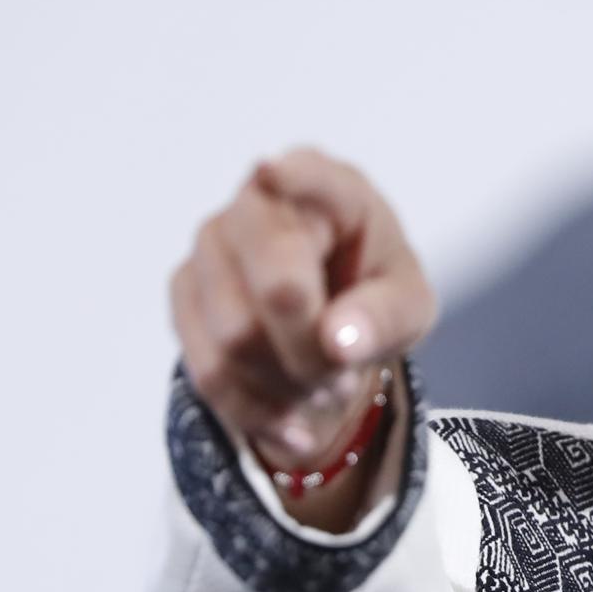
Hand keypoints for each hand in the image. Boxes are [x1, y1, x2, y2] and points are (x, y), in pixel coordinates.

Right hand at [169, 145, 438, 473]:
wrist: (328, 320)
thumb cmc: (374, 293)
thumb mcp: (408, 307)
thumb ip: (386, 317)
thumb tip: (338, 341)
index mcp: (332, 189)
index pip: (311, 177)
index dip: (293, 178)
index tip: (273, 171)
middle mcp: (259, 204)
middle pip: (277, 288)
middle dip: (315, 352)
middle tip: (344, 377)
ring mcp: (211, 244)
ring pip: (235, 339)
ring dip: (288, 386)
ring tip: (323, 389)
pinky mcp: (184, 291)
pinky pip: (208, 371)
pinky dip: (256, 409)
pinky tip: (291, 420)